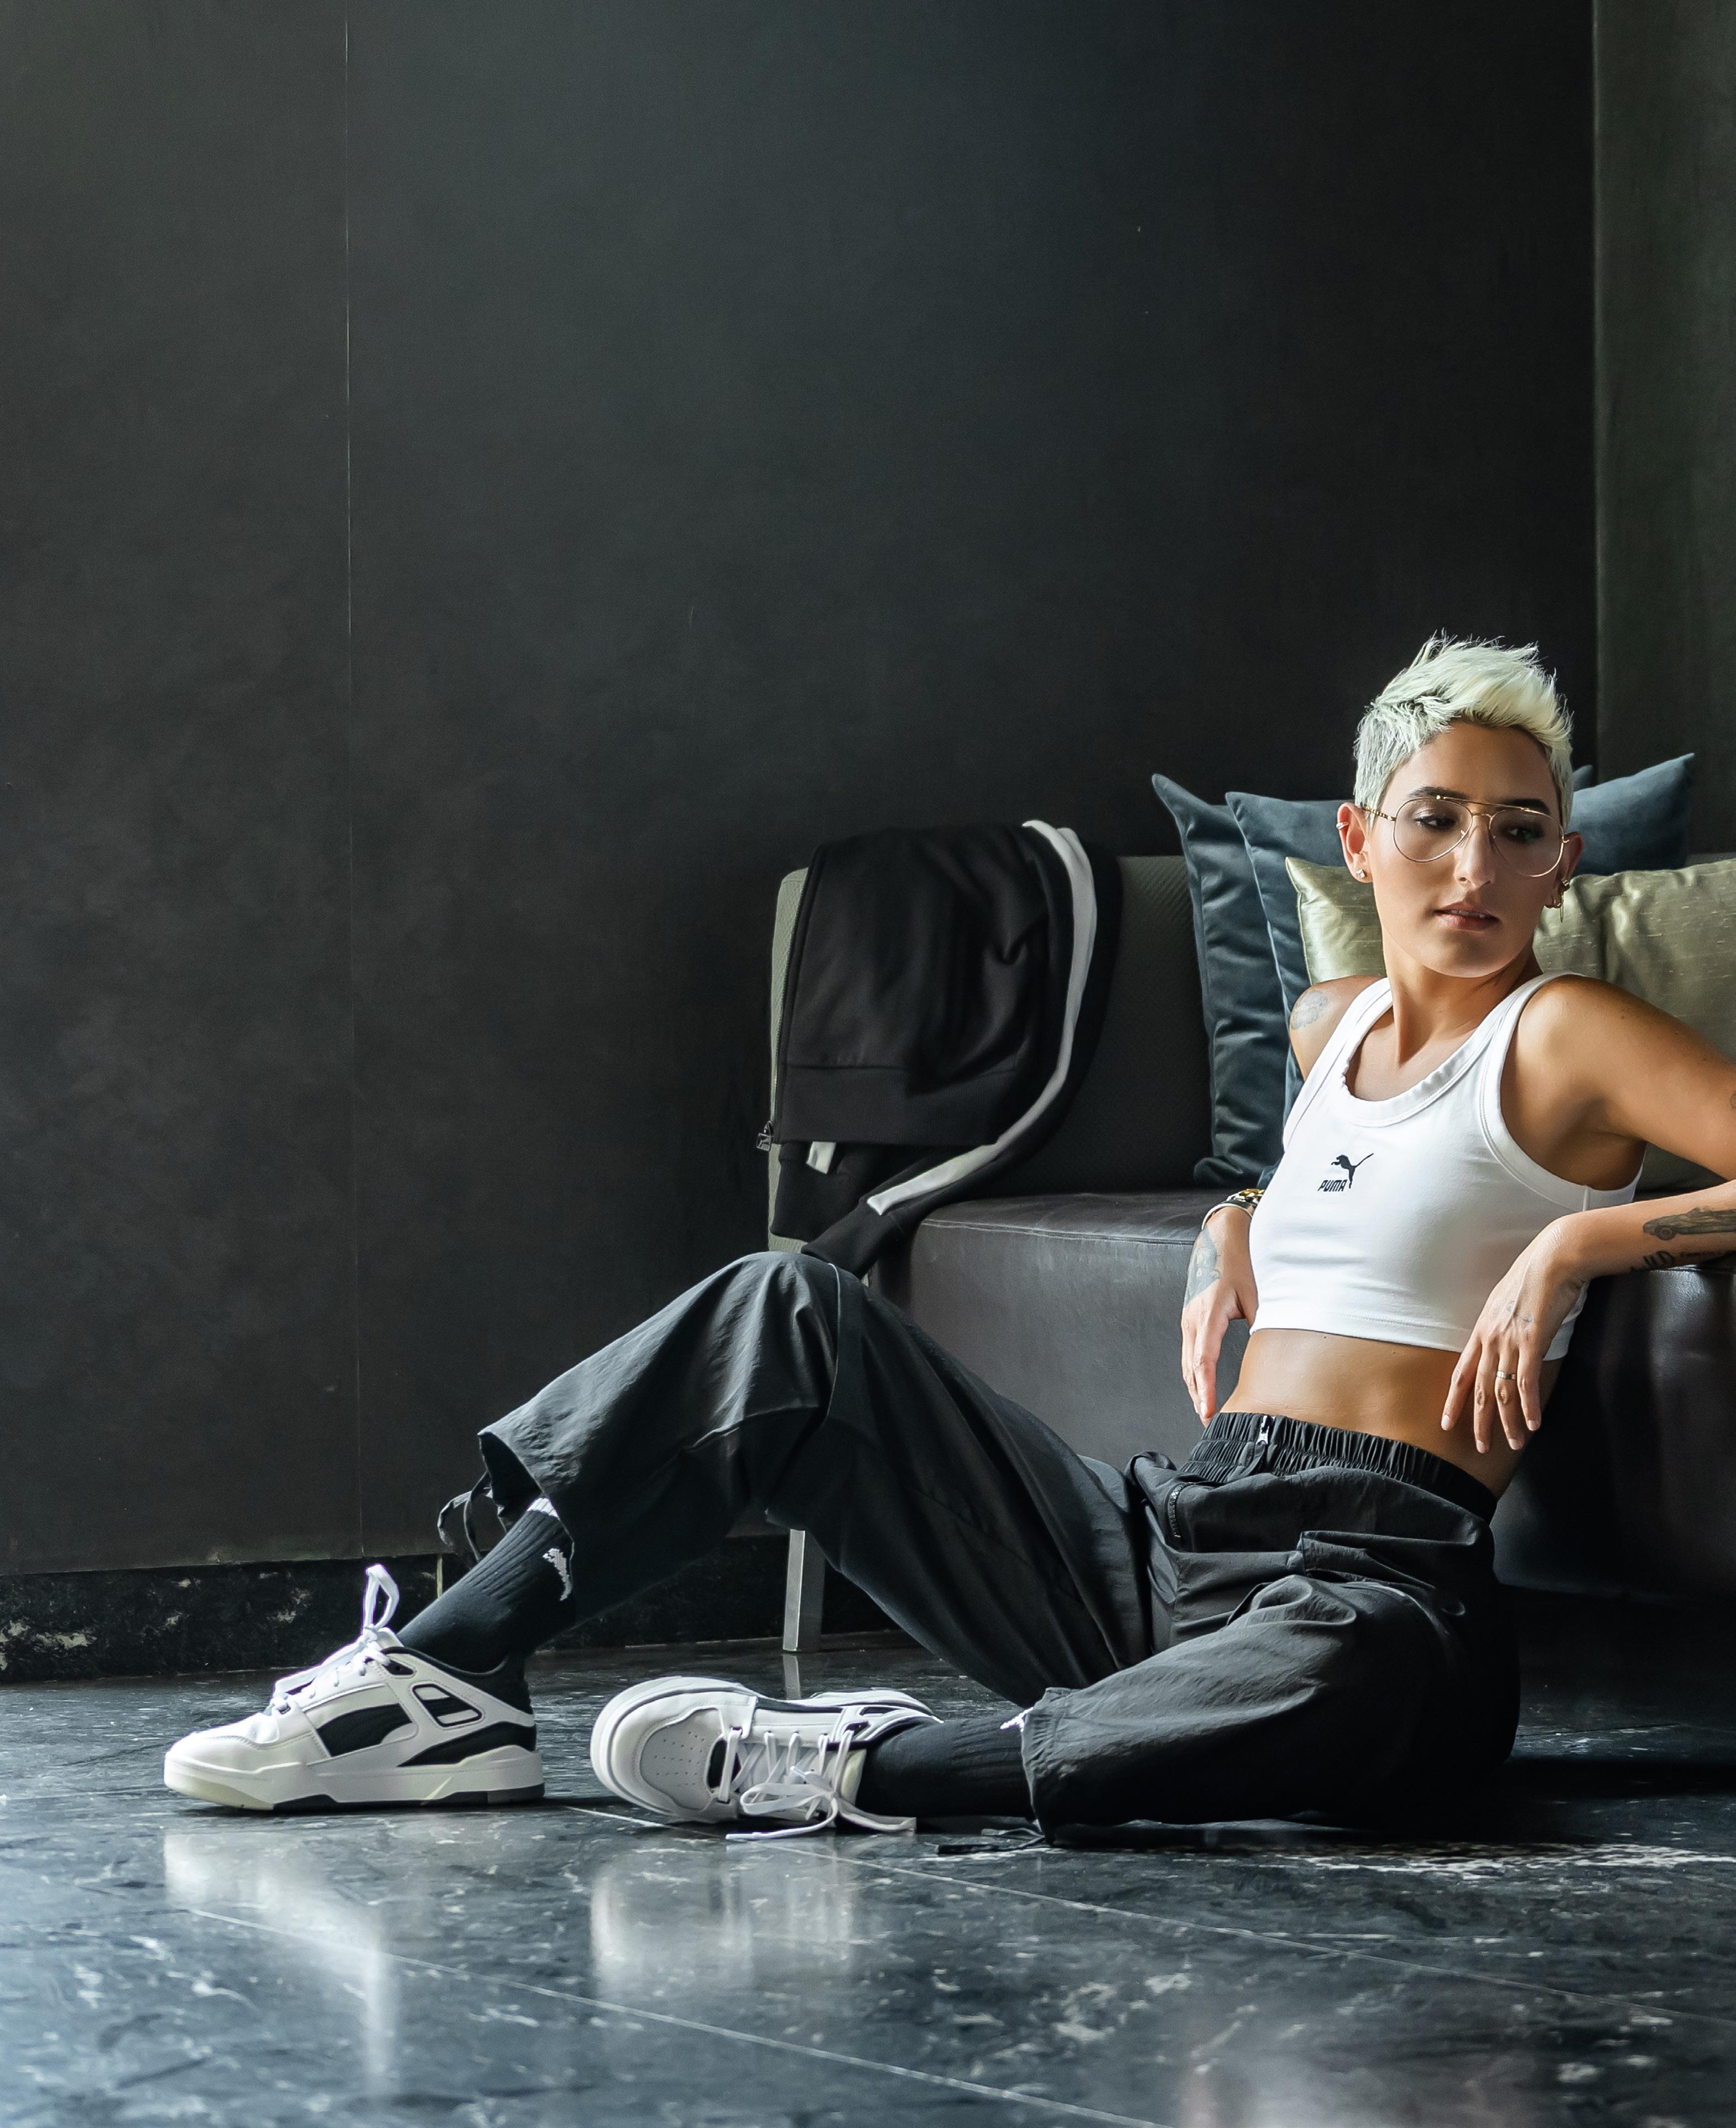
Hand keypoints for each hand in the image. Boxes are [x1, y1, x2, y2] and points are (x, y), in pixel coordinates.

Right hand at [1180, 1208, 1257, 1423]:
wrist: (1219, 1238)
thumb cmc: (1238, 1263)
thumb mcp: (1256, 1293)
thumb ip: (1264, 1323)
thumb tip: (1279, 1353)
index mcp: (1208, 1315)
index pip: (1203, 1361)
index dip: (1206, 1389)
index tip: (1208, 1412)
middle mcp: (1193, 1320)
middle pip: (1190, 1368)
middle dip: (1198, 1397)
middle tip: (1209, 1423)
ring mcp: (1188, 1319)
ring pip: (1186, 1363)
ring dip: (1194, 1388)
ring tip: (1205, 1412)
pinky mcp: (1190, 1319)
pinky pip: (1189, 1352)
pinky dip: (1194, 1373)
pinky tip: (1201, 1386)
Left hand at [1442, 1221, 1585, 1452]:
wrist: (1554, 1258)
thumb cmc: (1534, 1278)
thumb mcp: (1507, 1304)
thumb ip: (1501, 1326)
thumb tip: (1503, 1343)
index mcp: (1482, 1330)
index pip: (1461, 1373)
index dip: (1453, 1400)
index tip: (1447, 1423)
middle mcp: (1490, 1338)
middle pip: (1478, 1389)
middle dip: (1478, 1421)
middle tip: (1480, 1447)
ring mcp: (1509, 1340)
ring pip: (1502, 1391)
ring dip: (1507, 1421)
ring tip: (1512, 1444)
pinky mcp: (1532, 1341)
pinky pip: (1525, 1381)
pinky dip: (1528, 1406)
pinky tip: (1533, 1425)